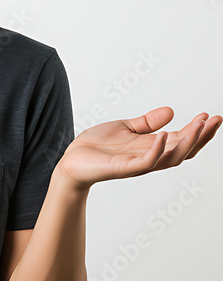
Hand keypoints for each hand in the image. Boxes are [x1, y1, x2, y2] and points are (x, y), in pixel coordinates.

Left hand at [57, 107, 221, 188]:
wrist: (71, 160)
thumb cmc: (96, 147)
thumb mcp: (126, 127)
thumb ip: (147, 122)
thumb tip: (171, 111)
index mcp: (151, 148)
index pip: (181, 141)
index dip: (198, 130)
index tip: (210, 116)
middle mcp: (149, 158)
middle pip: (184, 151)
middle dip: (201, 136)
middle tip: (215, 120)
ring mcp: (138, 164)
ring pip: (171, 157)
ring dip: (187, 141)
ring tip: (198, 125)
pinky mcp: (124, 168)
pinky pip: (146, 162)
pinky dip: (157, 149)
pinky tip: (165, 135)